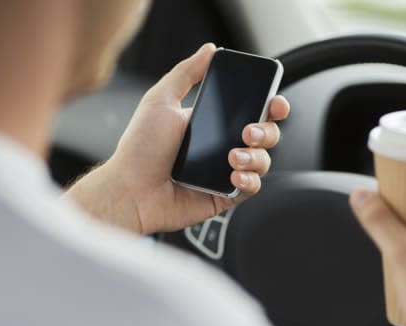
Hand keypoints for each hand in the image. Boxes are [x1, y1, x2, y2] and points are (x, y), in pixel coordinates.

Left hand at [67, 43, 289, 234]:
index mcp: (214, 122)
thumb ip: (186, 73)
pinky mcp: (226, 195)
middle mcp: (224, 146)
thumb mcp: (160, 100)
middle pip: (266, 134)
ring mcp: (226, 171)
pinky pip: (252, 187)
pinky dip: (249, 180)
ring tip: (234, 156)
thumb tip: (209, 50)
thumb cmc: (140, 149)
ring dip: (256, 157)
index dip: (270, 105)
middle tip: (248, 131)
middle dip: (266, 131)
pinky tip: (233, 176)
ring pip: (263, 161)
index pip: (253, 110)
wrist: (130, 190)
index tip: (275, 102)